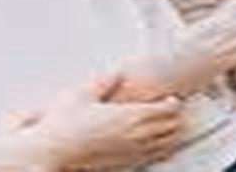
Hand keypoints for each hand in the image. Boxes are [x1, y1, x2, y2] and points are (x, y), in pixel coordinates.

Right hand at [8, 73, 185, 170]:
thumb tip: (115, 72)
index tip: (174, 97)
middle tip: (179, 109)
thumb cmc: (66, 125)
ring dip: (175, 134)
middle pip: (171, 127)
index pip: (165, 109)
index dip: (174, 102)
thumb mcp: (82, 94)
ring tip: (177, 126)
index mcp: (129, 116)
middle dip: (179, 117)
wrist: (56, 151)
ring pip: (167, 143)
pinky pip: (155, 156)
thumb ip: (103, 82)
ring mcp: (133, 151)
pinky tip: (163, 147)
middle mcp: (136, 135)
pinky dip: (165, 149)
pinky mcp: (126, 162)